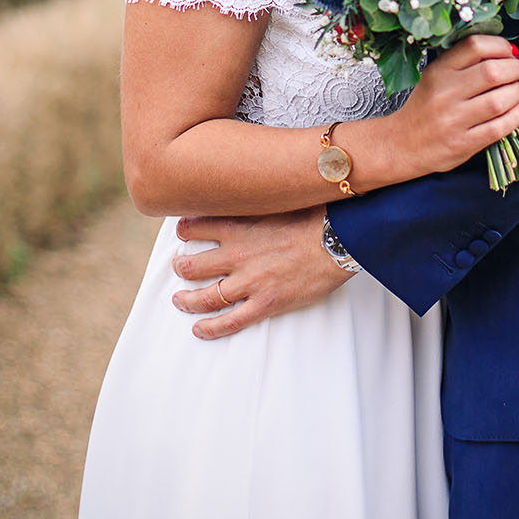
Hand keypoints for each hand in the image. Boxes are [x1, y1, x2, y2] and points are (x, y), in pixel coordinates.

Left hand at [171, 206, 346, 338]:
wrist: (340, 239)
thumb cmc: (316, 214)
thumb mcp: (278, 198)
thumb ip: (257, 200)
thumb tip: (252, 188)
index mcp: (238, 225)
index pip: (194, 228)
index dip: (184, 231)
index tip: (182, 233)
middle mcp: (236, 254)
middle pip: (191, 265)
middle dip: (180, 267)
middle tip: (179, 267)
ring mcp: (249, 281)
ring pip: (205, 297)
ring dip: (187, 300)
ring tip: (179, 300)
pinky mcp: (265, 303)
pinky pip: (230, 321)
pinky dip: (210, 328)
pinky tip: (199, 329)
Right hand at [388, 34, 518, 179]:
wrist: (401, 144)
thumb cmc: (424, 108)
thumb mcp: (434, 76)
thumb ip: (463, 63)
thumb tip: (508, 53)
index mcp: (438, 70)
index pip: (475, 46)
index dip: (501, 46)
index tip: (510, 52)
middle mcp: (445, 93)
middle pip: (493, 71)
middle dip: (515, 69)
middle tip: (518, 73)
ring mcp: (453, 120)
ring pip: (499, 100)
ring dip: (517, 93)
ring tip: (518, 91)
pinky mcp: (462, 144)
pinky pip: (498, 128)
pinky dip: (515, 117)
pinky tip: (518, 110)